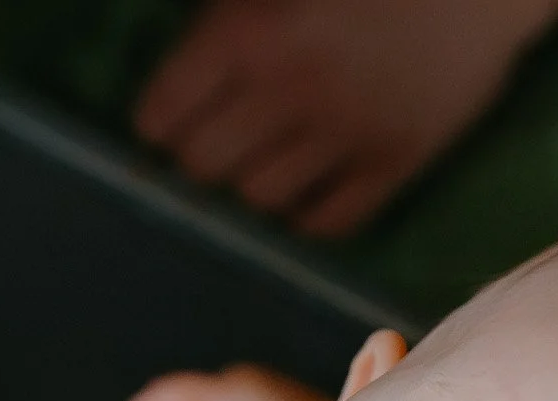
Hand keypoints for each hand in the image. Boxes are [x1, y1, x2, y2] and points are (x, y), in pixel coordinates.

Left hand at [134, 0, 557, 236]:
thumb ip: (225, 17)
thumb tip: (180, 80)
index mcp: (250, 33)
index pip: (164, 116)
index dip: (160, 120)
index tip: (170, 120)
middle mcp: (290, 92)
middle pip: (203, 167)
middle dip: (200, 156)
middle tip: (216, 141)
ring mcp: (347, 134)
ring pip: (259, 200)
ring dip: (252, 183)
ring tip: (266, 158)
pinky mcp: (397, 162)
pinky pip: (328, 222)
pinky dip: (307, 212)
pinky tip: (309, 185)